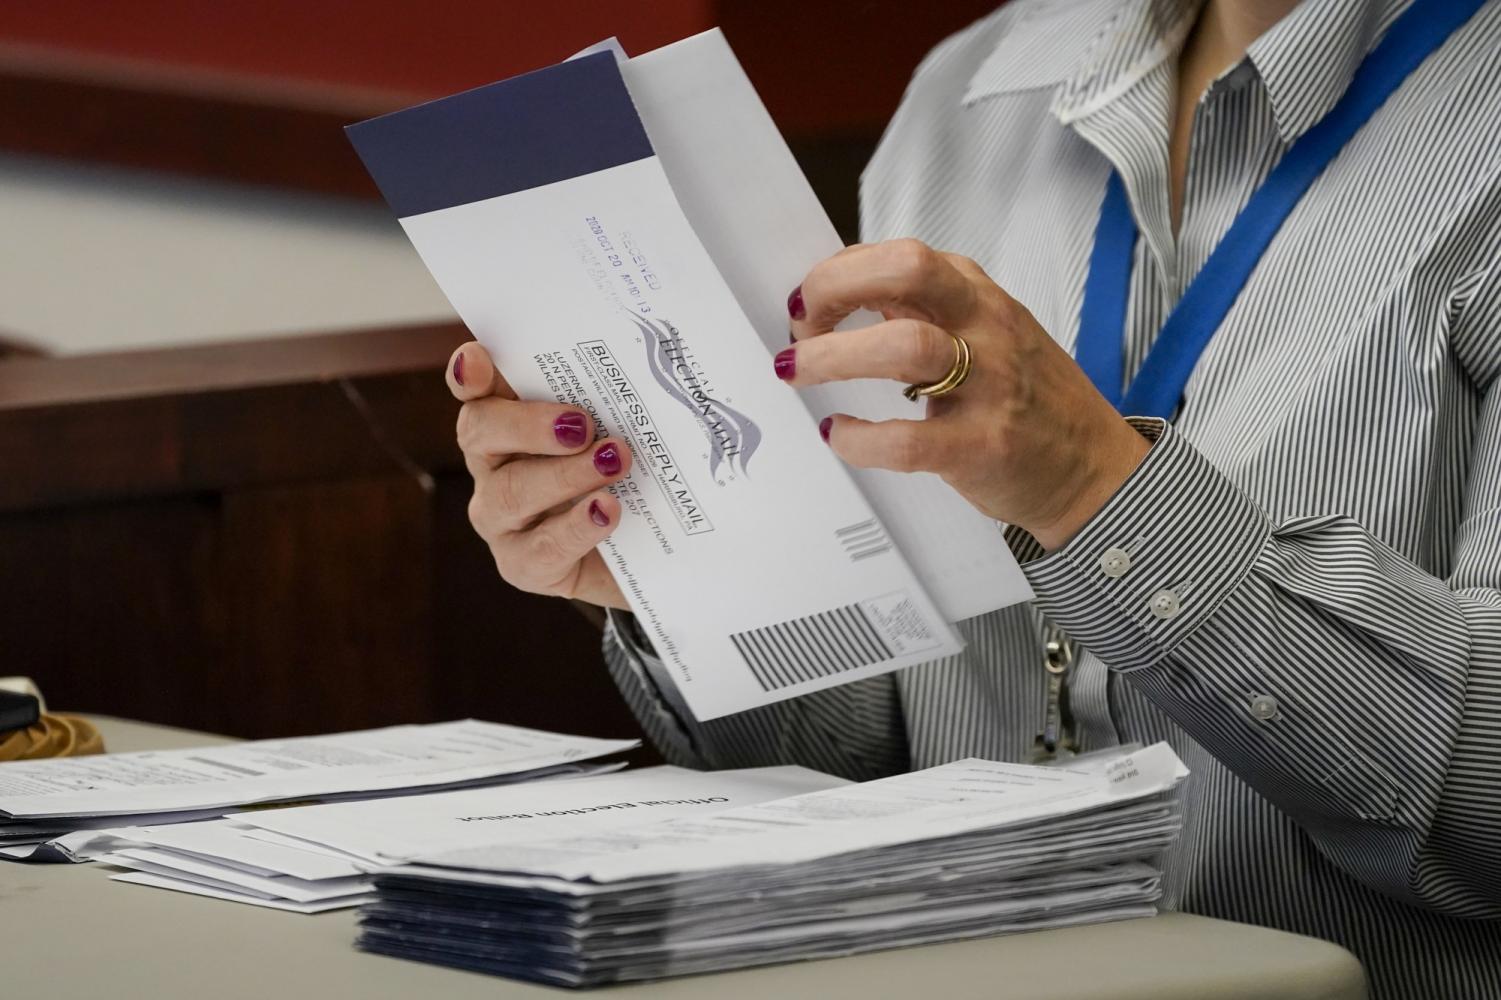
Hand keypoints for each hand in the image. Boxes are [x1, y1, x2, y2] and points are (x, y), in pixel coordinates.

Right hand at [448, 342, 629, 608]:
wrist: (646, 555)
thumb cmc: (628, 479)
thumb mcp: (623, 434)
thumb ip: (613, 402)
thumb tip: (644, 366)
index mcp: (509, 421)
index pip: (477, 389)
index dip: (470, 374)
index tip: (477, 358)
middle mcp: (493, 465)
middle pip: (481, 432)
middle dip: (529, 424)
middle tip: (583, 424)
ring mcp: (500, 519)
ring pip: (511, 491)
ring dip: (565, 474)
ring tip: (614, 462)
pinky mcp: (522, 565)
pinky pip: (541, 547)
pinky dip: (576, 526)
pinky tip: (606, 510)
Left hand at [782, 240, 1149, 550]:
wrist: (1095, 471)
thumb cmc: (1029, 402)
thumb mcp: (986, 336)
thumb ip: (924, 313)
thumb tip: (845, 299)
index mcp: (979, 298)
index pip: (901, 257)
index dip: (840, 274)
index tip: (809, 303)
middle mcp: (986, 330)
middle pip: (907, 271)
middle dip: (835, 289)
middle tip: (798, 325)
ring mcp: (988, 387)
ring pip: (904, 346)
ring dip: (834, 356)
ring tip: (797, 371)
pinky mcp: (981, 447)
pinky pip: (908, 440)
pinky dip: (860, 438)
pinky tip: (838, 434)